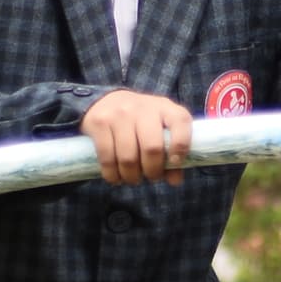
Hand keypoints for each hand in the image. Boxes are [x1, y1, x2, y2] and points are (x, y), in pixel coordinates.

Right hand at [83, 87, 197, 184]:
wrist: (106, 100)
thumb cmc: (140, 121)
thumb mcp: (159, 129)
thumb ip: (171, 153)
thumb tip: (175, 180)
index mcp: (164, 107)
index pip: (180, 122)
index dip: (181, 146)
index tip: (175, 162)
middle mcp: (142, 108)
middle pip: (152, 148)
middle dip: (153, 171)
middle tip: (151, 177)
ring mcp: (119, 114)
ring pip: (128, 157)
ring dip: (132, 176)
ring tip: (133, 179)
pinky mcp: (99, 123)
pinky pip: (107, 157)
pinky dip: (112, 174)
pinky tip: (116, 177)